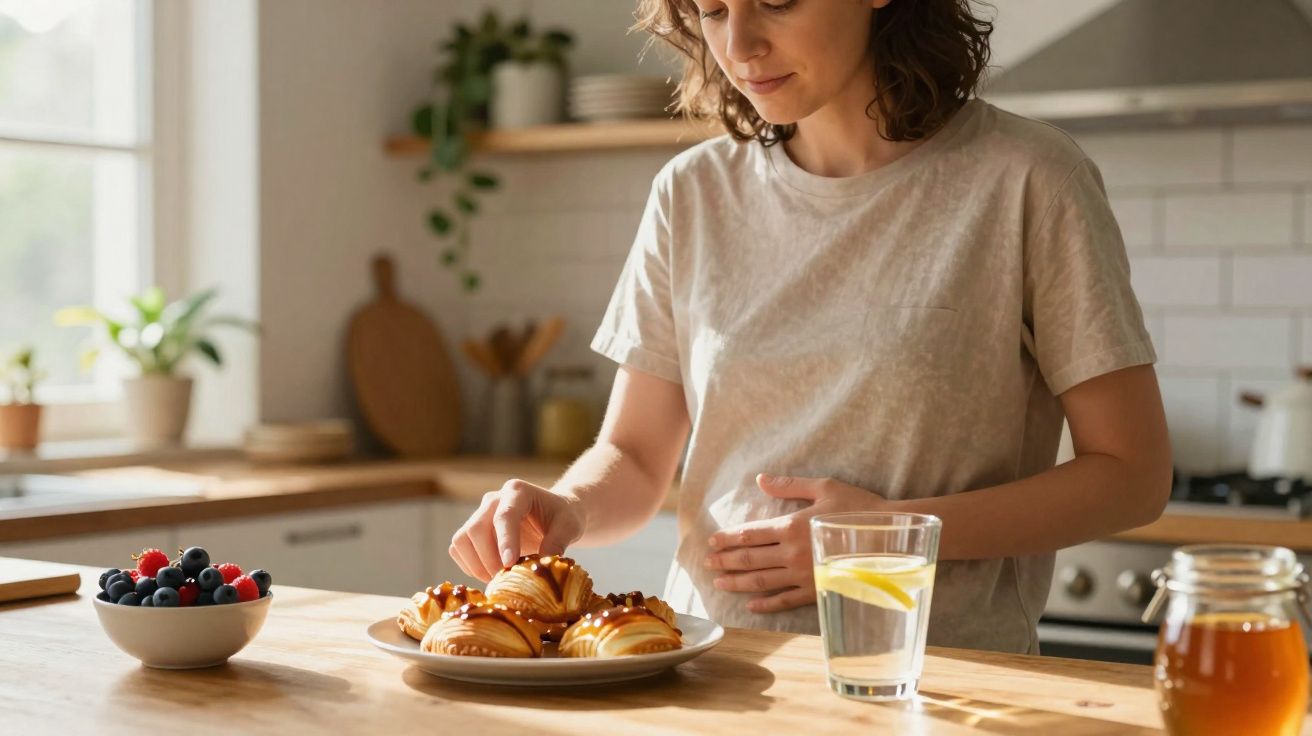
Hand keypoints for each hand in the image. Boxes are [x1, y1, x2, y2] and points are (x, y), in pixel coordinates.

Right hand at [449, 479, 585, 581]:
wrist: (553, 514)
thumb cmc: (562, 517)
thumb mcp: (569, 526)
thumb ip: (557, 543)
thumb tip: (540, 567)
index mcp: (517, 491)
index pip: (505, 516)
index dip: (505, 541)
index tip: (509, 565)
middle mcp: (493, 499)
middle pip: (476, 529)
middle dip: (488, 559)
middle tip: (505, 579)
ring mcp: (479, 514)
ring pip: (461, 540)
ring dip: (476, 565)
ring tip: (498, 580)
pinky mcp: (471, 530)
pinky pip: (458, 549)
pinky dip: (470, 566)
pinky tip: (490, 575)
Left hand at [705, 473, 888, 613]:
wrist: (891, 538)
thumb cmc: (860, 508)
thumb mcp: (825, 487)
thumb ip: (790, 485)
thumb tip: (760, 479)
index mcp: (793, 526)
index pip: (751, 533)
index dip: (728, 538)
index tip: (712, 542)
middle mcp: (793, 553)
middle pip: (750, 558)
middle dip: (726, 561)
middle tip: (707, 563)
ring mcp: (804, 575)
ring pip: (762, 581)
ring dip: (738, 583)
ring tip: (719, 583)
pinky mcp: (817, 590)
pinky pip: (786, 600)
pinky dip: (766, 604)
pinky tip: (751, 606)